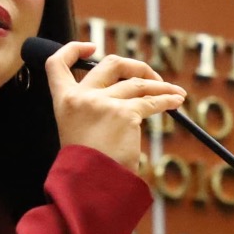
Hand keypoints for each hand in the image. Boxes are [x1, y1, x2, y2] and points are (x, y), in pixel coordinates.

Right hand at [42, 42, 186, 171]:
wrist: (91, 185)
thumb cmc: (87, 166)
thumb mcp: (78, 131)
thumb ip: (91, 109)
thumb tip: (122, 92)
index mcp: (64, 101)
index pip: (57, 63)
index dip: (73, 49)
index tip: (91, 47)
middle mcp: (82, 97)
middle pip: (111, 64)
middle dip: (135, 65)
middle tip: (150, 76)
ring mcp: (104, 103)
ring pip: (138, 84)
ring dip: (160, 85)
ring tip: (175, 92)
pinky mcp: (126, 114)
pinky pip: (151, 101)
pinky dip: (167, 99)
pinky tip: (176, 101)